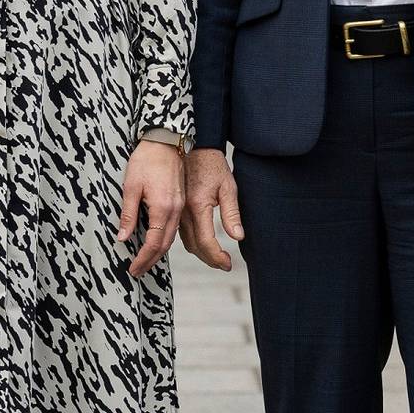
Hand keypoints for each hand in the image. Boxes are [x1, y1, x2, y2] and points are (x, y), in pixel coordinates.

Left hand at [117, 140, 185, 276]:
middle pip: (165, 245)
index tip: (133, 269)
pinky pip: (174, 227)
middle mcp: (175, 210)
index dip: (143, 259)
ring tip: (145, 261)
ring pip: (171, 237)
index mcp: (163, 208)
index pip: (153, 243)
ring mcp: (180, 206)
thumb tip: (122, 237)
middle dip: (150, 261)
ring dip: (158, 252)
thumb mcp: (130, 187)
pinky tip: (156, 242)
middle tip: (137, 271)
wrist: (165, 141)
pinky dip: (165, 240)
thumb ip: (128, 215)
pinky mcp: (180, 201)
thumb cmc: (146, 160)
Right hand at [179, 148, 243, 270]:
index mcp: (197, 206)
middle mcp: (184, 212)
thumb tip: (238, 236)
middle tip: (225, 264)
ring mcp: (177, 212)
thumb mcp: (228, 187)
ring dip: (201, 254)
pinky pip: (182, 234)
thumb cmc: (212, 165)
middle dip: (210, 259)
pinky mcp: (175, 210)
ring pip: (187, 242)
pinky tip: (203, 245)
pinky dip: (193, 244)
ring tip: (216, 258)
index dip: (217, 257)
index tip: (228, 264)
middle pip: (195, 247)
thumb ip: (232, 213)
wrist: (193, 148)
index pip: (206, 242)